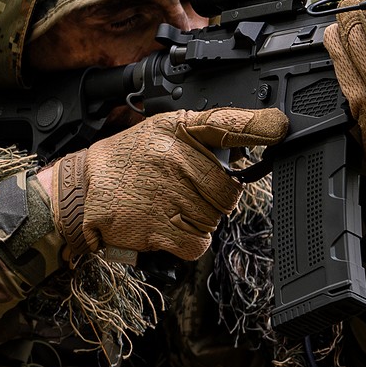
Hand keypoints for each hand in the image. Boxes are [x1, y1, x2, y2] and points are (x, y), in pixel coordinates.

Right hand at [43, 107, 288, 262]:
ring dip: (201, 219)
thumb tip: (247, 148)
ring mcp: (169, 194)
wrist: (85, 189)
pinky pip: (200, 242)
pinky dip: (191, 241)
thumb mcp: (161, 132)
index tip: (280, 127)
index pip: (226, 124)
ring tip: (171, 206)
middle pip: (230, 189)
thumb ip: (201, 137)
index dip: (257, 126)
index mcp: (178, 131)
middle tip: (189, 192)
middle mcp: (176, 159)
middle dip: (216, 196)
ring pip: (216, 217)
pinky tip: (171, 226)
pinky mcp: (162, 228)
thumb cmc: (127, 161)